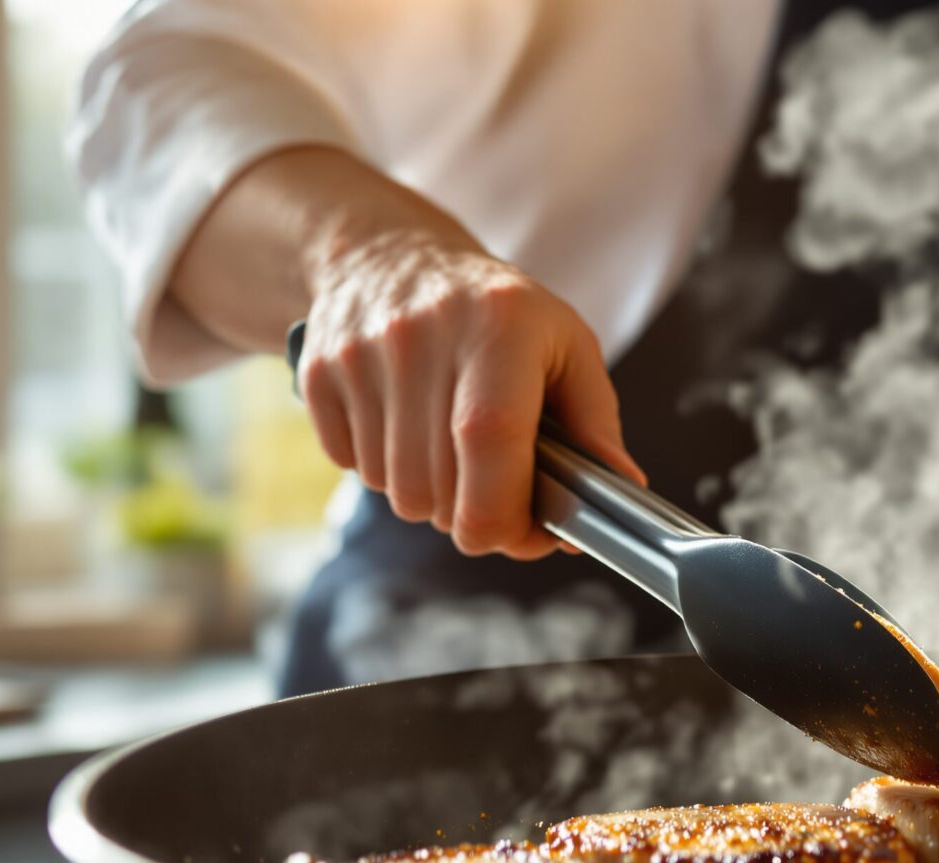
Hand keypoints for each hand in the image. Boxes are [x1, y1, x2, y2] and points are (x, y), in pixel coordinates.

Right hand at [296, 229, 644, 559]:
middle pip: (437, 490)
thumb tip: (620, 489)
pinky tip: (404, 424)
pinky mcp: (318, 374)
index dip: (506, 514)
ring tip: (447, 441)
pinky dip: (382, 467)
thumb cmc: (494, 310)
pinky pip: (351, 468)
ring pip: (394, 491)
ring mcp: (361, 355)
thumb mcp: (565, 344)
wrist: (387, 254)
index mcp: (499, 325)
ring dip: (428, 491)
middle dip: (473, 511)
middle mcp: (422, 336)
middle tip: (492, 481)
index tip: (528, 533)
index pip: (489, 443)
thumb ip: (595, 422)